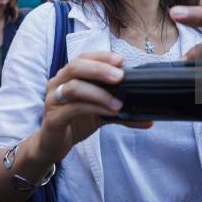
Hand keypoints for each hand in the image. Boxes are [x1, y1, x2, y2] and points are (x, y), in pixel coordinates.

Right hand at [36, 52, 151, 163]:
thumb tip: (149, 119)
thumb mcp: (100, 113)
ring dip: (99, 93)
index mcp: (69, 76)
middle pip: (76, 66)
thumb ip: (121, 112)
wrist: (52, 145)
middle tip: (120, 76)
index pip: (84, 57)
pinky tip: (108, 112)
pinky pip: (73, 109)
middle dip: (100, 69)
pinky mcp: (53, 118)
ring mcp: (53, 100)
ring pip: (73, 87)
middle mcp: (58, 83)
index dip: (102, 56)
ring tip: (119, 103)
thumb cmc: (74, 122)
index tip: (121, 60)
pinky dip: (93, 108)